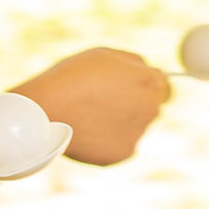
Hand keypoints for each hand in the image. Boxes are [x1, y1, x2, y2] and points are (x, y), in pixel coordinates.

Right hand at [14, 47, 170, 166]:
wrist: (45, 110)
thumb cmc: (70, 78)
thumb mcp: (103, 56)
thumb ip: (134, 62)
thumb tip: (151, 70)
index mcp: (149, 81)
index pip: (163, 86)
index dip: (144, 87)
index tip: (127, 90)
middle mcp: (151, 108)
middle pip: (150, 108)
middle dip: (131, 105)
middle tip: (100, 103)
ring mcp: (138, 133)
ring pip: (134, 128)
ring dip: (118, 123)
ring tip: (86, 116)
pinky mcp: (123, 153)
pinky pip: (119, 146)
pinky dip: (105, 141)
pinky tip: (85, 132)